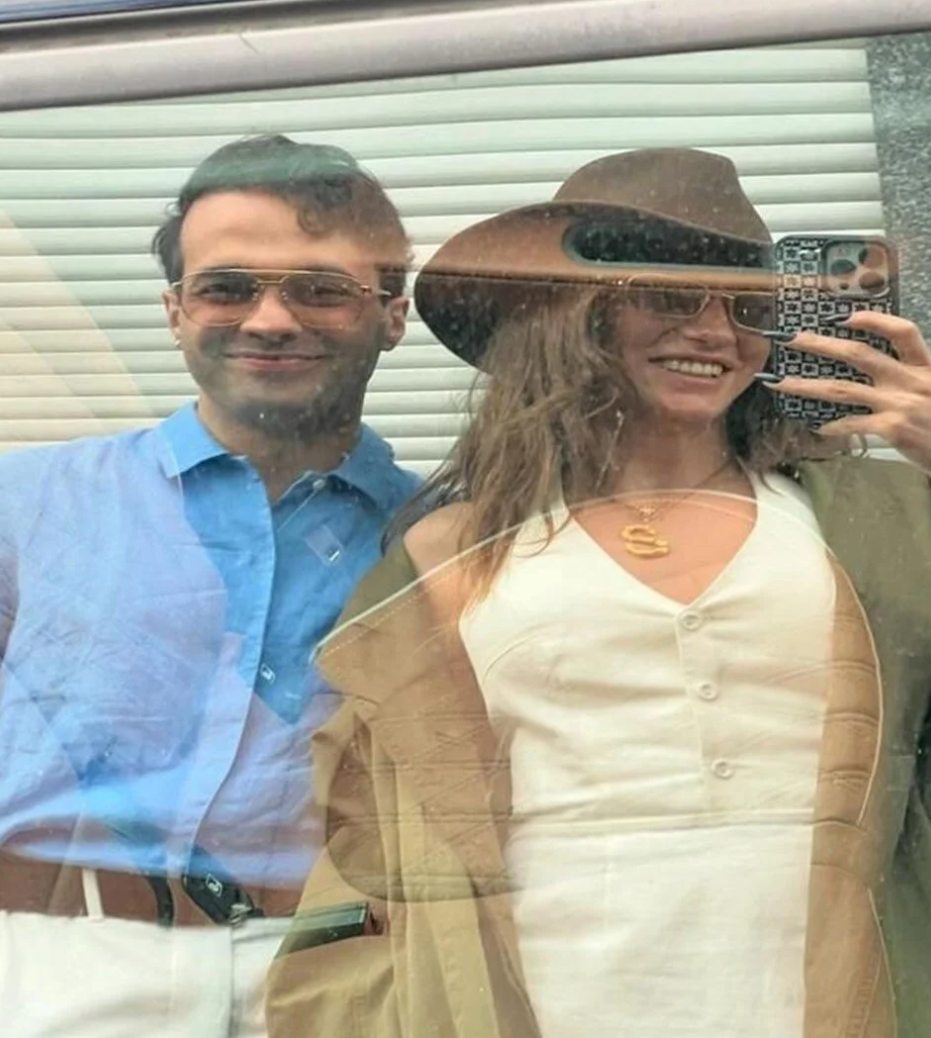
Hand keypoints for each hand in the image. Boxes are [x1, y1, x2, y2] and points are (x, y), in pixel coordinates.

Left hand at [765, 312, 930, 472]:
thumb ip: (911, 381)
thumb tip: (874, 378)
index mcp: (926, 368)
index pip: (903, 331)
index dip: (873, 319)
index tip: (844, 317)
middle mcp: (911, 380)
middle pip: (859, 353)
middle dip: (821, 344)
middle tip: (792, 339)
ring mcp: (900, 404)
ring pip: (842, 388)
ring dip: (805, 385)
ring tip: (780, 384)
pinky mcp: (892, 429)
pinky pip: (851, 423)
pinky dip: (832, 426)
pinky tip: (820, 428)